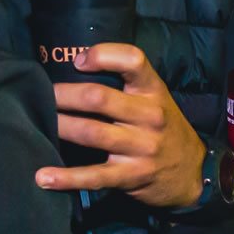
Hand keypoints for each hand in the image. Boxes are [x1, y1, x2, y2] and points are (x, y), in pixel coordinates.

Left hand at [35, 44, 205, 207]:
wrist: (194, 171)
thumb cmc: (164, 127)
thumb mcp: (155, 97)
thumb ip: (125, 84)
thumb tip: (74, 68)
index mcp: (153, 90)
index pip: (132, 60)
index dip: (102, 55)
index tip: (78, 61)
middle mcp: (149, 116)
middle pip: (99, 98)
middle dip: (64, 95)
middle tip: (43, 95)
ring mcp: (141, 147)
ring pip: (91, 133)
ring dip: (60, 127)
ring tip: (39, 123)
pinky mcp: (132, 176)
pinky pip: (95, 176)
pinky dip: (66, 177)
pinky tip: (43, 177)